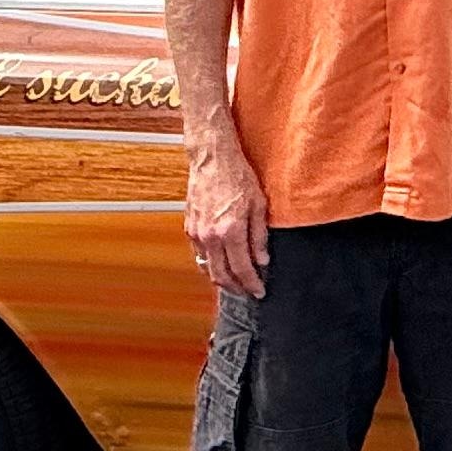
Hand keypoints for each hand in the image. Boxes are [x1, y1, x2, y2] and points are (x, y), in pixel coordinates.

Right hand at [186, 146, 273, 296]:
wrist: (212, 159)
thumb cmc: (237, 176)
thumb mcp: (258, 205)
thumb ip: (259, 236)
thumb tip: (262, 260)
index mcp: (230, 231)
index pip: (242, 269)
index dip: (251, 284)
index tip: (259, 291)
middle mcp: (210, 236)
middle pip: (221, 275)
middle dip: (236, 288)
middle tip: (248, 291)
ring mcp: (197, 233)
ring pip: (207, 267)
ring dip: (221, 278)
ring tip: (235, 282)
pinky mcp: (189, 227)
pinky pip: (199, 254)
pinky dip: (210, 263)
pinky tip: (221, 262)